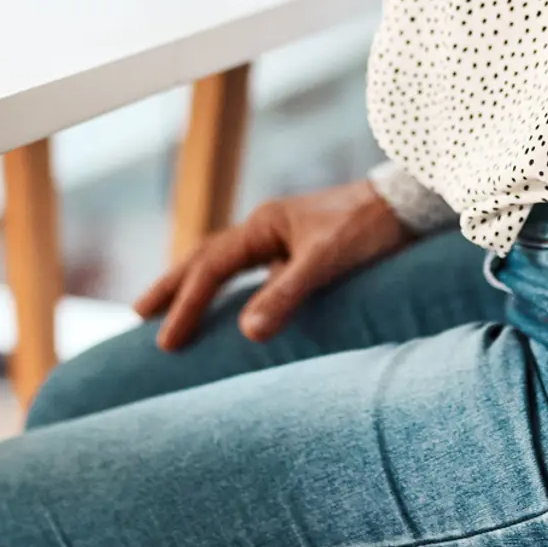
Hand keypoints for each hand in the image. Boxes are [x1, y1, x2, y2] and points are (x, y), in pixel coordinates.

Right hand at [133, 177, 414, 349]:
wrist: (409, 205)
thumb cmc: (369, 227)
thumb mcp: (326, 261)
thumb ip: (287, 294)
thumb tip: (246, 333)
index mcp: (263, 226)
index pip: (211, 268)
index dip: (185, 304)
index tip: (165, 341)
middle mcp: (266, 228)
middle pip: (205, 257)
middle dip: (172, 286)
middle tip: (139, 316)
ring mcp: (282, 237)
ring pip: (225, 263)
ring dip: (196, 286)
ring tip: (170, 310)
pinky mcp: (301, 249)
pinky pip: (251, 271)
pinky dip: (231, 289)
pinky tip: (232, 309)